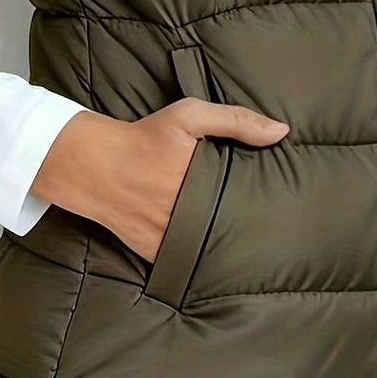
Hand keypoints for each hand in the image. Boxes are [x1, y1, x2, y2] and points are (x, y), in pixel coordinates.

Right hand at [30, 99, 290, 262]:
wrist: (92, 165)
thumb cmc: (143, 137)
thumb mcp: (189, 116)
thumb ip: (236, 120)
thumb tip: (281, 132)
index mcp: (201, 184)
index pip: (246, 204)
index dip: (265, 209)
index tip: (284, 210)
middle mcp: (186, 216)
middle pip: (230, 231)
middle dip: (250, 232)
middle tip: (275, 234)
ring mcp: (169, 238)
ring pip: (209, 250)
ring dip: (225, 249)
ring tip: (252, 251)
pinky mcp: (153, 253)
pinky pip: (184, 262)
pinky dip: (198, 260)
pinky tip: (216, 260)